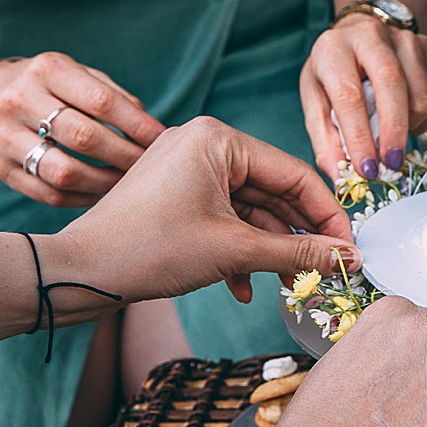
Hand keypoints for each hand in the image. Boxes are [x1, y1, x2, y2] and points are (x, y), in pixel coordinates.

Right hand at [0, 52, 166, 207]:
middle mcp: (21, 101)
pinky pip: (49, 194)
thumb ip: (114, 96)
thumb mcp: (78, 75)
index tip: (162, 139)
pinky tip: (102, 192)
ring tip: (127, 181)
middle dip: (125, 155)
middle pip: (84, 137)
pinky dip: (83, 198)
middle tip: (150, 165)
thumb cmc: (51, 87)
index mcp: (48, 70)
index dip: (137, 124)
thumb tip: (152, 131)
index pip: (101, 101)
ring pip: (64, 172)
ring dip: (105, 182)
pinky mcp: (2, 169)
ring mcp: (6, 138)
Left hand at [52, 116, 355, 305]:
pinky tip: (243, 287)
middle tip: (324, 271)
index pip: (294, 173)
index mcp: (218, 138)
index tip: (348, 249)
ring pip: (248, 209)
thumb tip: (347, 257)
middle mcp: (203, 143)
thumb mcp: (233, 250)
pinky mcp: (174, 193)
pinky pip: (222, 216)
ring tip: (285, 286)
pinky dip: (236, 249)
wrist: (78, 273)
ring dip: (266, 249)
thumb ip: (296, 252)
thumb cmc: (149, 250)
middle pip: (272, 191)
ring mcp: (186, 168)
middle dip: (295, 237)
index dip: (326, 215)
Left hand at [300, 11, 426, 180]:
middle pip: (392, 86)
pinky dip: (426, 117)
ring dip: (410, 127)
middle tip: (391, 164)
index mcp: (333, 49)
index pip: (349, 95)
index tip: (367, 170)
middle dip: (394, 132)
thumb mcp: (317, 101)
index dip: (360, 137)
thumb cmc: (335, 72)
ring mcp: (405, 39)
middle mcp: (370, 36)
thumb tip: (343, 179)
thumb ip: (326, 140)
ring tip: (393, 132)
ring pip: (421, 95)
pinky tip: (408, 117)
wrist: (360, 32)